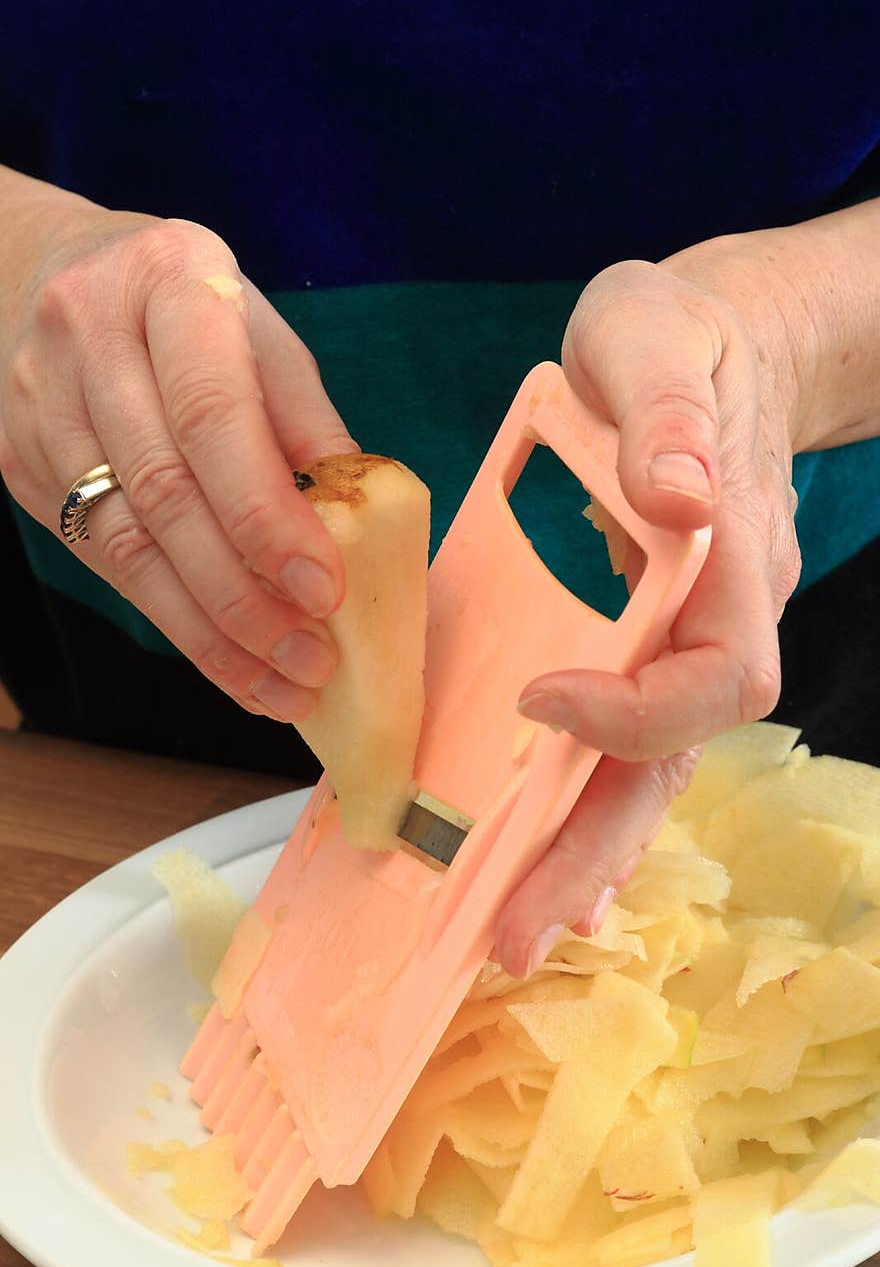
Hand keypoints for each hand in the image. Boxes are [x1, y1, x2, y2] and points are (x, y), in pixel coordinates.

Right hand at [0, 201, 354, 720]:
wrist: (47, 272)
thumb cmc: (183, 307)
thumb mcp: (257, 329)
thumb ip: (304, 419)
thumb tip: (359, 523)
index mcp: (169, 281)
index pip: (213, 416)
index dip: (268, 515)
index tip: (324, 591)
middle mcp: (90, 335)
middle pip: (164, 493)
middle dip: (244, 597)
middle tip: (310, 661)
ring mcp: (40, 404)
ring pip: (124, 544)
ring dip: (208, 631)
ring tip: (277, 684)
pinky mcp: (20, 462)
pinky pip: (101, 560)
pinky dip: (172, 620)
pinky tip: (227, 660)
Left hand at [494, 256, 801, 975]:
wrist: (705, 351)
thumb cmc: (671, 339)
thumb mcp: (652, 335)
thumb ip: (663, 409)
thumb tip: (676, 497)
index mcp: (730, 555)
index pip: (716, 671)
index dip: (637, 708)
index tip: (542, 697)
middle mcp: (717, 620)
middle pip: (676, 764)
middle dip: (596, 846)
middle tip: (517, 928)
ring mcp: (683, 644)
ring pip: (646, 776)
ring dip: (578, 856)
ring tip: (512, 931)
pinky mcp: (642, 649)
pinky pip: (620, 750)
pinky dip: (577, 814)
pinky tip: (535, 867)